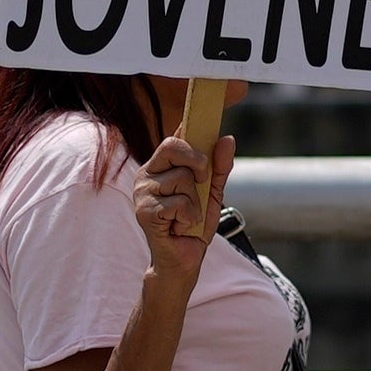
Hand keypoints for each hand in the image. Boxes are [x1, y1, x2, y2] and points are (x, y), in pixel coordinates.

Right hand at [132, 129, 229, 281]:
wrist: (183, 261)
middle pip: (173, 146)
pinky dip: (189, 217)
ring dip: (196, 202)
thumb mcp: (213, 193)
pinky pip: (180, 203)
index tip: (204, 109)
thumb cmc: (193, 226)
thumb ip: (219, 168)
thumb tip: (227, 139)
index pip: (174, 137)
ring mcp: (142, 192)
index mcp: (160, 167)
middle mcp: (147, 175)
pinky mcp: (144, 211)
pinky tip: (180, 226)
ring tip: (187, 216)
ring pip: (182, 179)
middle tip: (203, 182)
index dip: (189, 127)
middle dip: (198, 162)